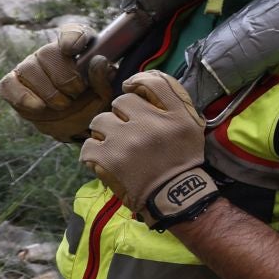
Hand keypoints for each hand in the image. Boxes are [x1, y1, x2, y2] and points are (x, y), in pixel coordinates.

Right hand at [0, 26, 116, 142]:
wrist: (76, 125)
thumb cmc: (92, 103)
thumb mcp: (104, 94)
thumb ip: (103, 78)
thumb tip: (98, 60)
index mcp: (78, 48)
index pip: (73, 32)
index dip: (72, 38)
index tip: (72, 50)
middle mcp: (51, 53)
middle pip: (47, 52)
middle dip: (63, 77)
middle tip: (76, 93)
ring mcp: (29, 67)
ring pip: (28, 68)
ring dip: (48, 91)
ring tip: (63, 105)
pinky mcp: (13, 85)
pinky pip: (8, 85)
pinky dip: (23, 97)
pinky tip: (39, 107)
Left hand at [81, 71, 219, 229]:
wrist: (175, 196)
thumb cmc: (181, 158)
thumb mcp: (190, 125)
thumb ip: (172, 101)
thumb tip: (140, 82)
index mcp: (175, 115)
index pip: (153, 82)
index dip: (137, 82)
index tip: (132, 90)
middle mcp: (151, 124)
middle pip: (121, 101)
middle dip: (121, 115)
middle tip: (128, 131)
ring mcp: (128, 141)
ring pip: (99, 121)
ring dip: (104, 132)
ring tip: (113, 145)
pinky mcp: (109, 159)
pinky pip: (88, 146)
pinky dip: (93, 153)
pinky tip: (103, 160)